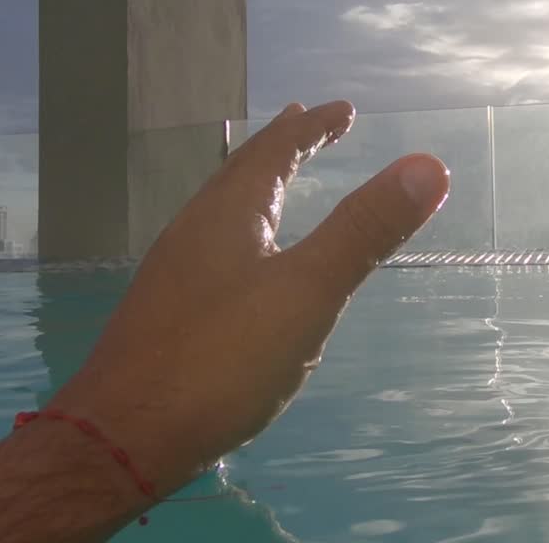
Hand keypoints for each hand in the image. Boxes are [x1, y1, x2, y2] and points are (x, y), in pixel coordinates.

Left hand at [48, 101, 449, 496]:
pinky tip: (245, 271)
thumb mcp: (307, 292)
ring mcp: (174, 274)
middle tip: (312, 126)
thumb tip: (428, 165)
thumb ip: (364, 232)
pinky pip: (212, 250)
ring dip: (258, 189)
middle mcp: (194, 232)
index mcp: (228, 215)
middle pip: (242, 174)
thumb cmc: (220, 360)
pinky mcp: (167, 315)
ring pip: (222, 213)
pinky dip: (243, 234)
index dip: (311, 128)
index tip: (344, 110)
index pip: (274, 152)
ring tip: (281, 185)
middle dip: (282, 147)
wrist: (120, 437)